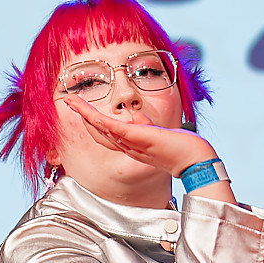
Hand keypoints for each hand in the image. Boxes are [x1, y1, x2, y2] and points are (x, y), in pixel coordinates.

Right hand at [63, 93, 217, 175]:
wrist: (195, 161)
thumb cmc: (180, 148)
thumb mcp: (157, 133)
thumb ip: (143, 124)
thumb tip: (134, 114)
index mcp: (130, 146)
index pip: (105, 134)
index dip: (91, 122)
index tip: (82, 109)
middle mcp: (126, 147)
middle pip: (97, 132)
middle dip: (81, 115)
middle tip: (68, 101)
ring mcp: (131, 143)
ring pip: (100, 128)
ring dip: (83, 113)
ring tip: (71, 101)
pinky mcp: (137, 138)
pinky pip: (112, 128)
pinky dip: (97, 119)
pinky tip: (86, 111)